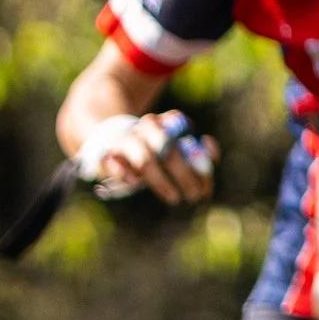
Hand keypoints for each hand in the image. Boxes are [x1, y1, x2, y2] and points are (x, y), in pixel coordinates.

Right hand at [80, 112, 216, 204]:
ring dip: (161, 182)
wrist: (113, 139)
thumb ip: (199, 152)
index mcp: (170, 121)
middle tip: (194, 196)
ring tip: (174, 197)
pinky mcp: (107, 154)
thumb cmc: (155, 149)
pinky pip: (116, 165)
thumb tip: (211, 154)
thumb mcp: (180, 147)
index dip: (200, 164)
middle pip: (169, 151)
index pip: (190, 141)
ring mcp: (128, 139)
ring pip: (145, 160)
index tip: (206, 188)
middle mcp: (149, 126)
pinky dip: (126, 175)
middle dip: (184, 175)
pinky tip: (136, 184)